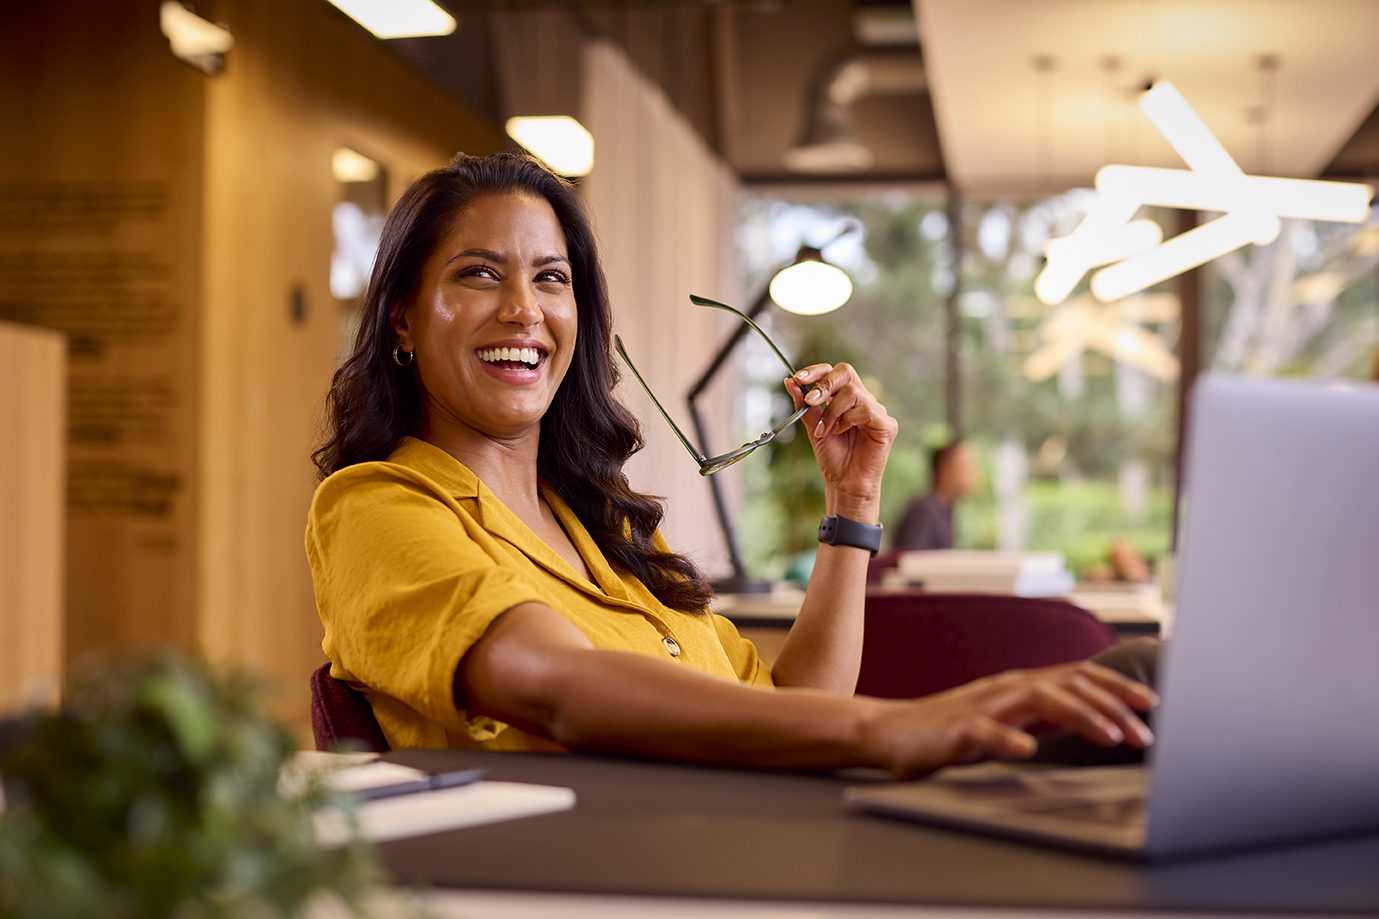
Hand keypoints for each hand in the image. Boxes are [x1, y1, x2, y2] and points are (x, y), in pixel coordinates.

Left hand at [785, 364, 896, 517]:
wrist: (843, 483)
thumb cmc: (832, 457)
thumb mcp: (813, 427)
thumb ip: (804, 405)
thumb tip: (790, 382)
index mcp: (845, 398)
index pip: (833, 372)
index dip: (816, 371)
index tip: (798, 379)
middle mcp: (862, 400)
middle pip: (846, 371)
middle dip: (824, 384)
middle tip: (810, 401)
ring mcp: (876, 411)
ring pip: (853, 392)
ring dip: (832, 411)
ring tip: (824, 430)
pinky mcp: (887, 425)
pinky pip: (866, 410)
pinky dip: (848, 420)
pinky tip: (841, 432)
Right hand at [861, 661, 1157, 778]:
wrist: (889, 731)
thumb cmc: (952, 730)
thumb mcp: (1008, 718)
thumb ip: (1044, 714)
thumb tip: (1097, 722)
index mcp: (1021, 685)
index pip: (1077, 675)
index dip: (1116, 686)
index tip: (1152, 703)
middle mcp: (1007, 688)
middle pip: (1067, 683)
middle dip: (1111, 706)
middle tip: (1144, 734)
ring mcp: (982, 706)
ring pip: (1036, 699)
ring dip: (1078, 715)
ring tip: (1109, 736)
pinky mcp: (955, 730)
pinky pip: (984, 732)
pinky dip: (1008, 738)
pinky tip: (1028, 748)